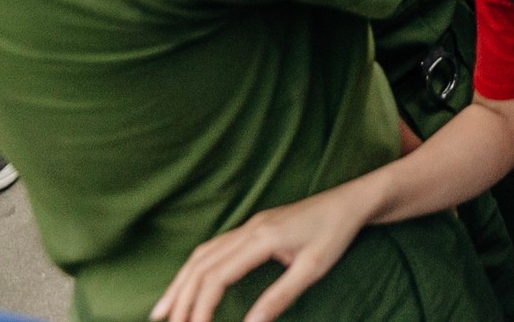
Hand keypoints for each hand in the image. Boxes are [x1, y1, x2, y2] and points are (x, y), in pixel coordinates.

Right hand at [150, 191, 368, 321]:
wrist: (350, 201)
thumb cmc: (336, 234)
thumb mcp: (312, 269)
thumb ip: (280, 297)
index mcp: (261, 238)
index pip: (216, 276)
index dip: (200, 307)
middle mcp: (248, 229)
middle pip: (201, 266)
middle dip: (181, 299)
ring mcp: (248, 226)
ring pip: (202, 254)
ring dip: (180, 282)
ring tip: (162, 311)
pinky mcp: (253, 227)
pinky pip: (213, 248)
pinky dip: (195, 268)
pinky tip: (189, 283)